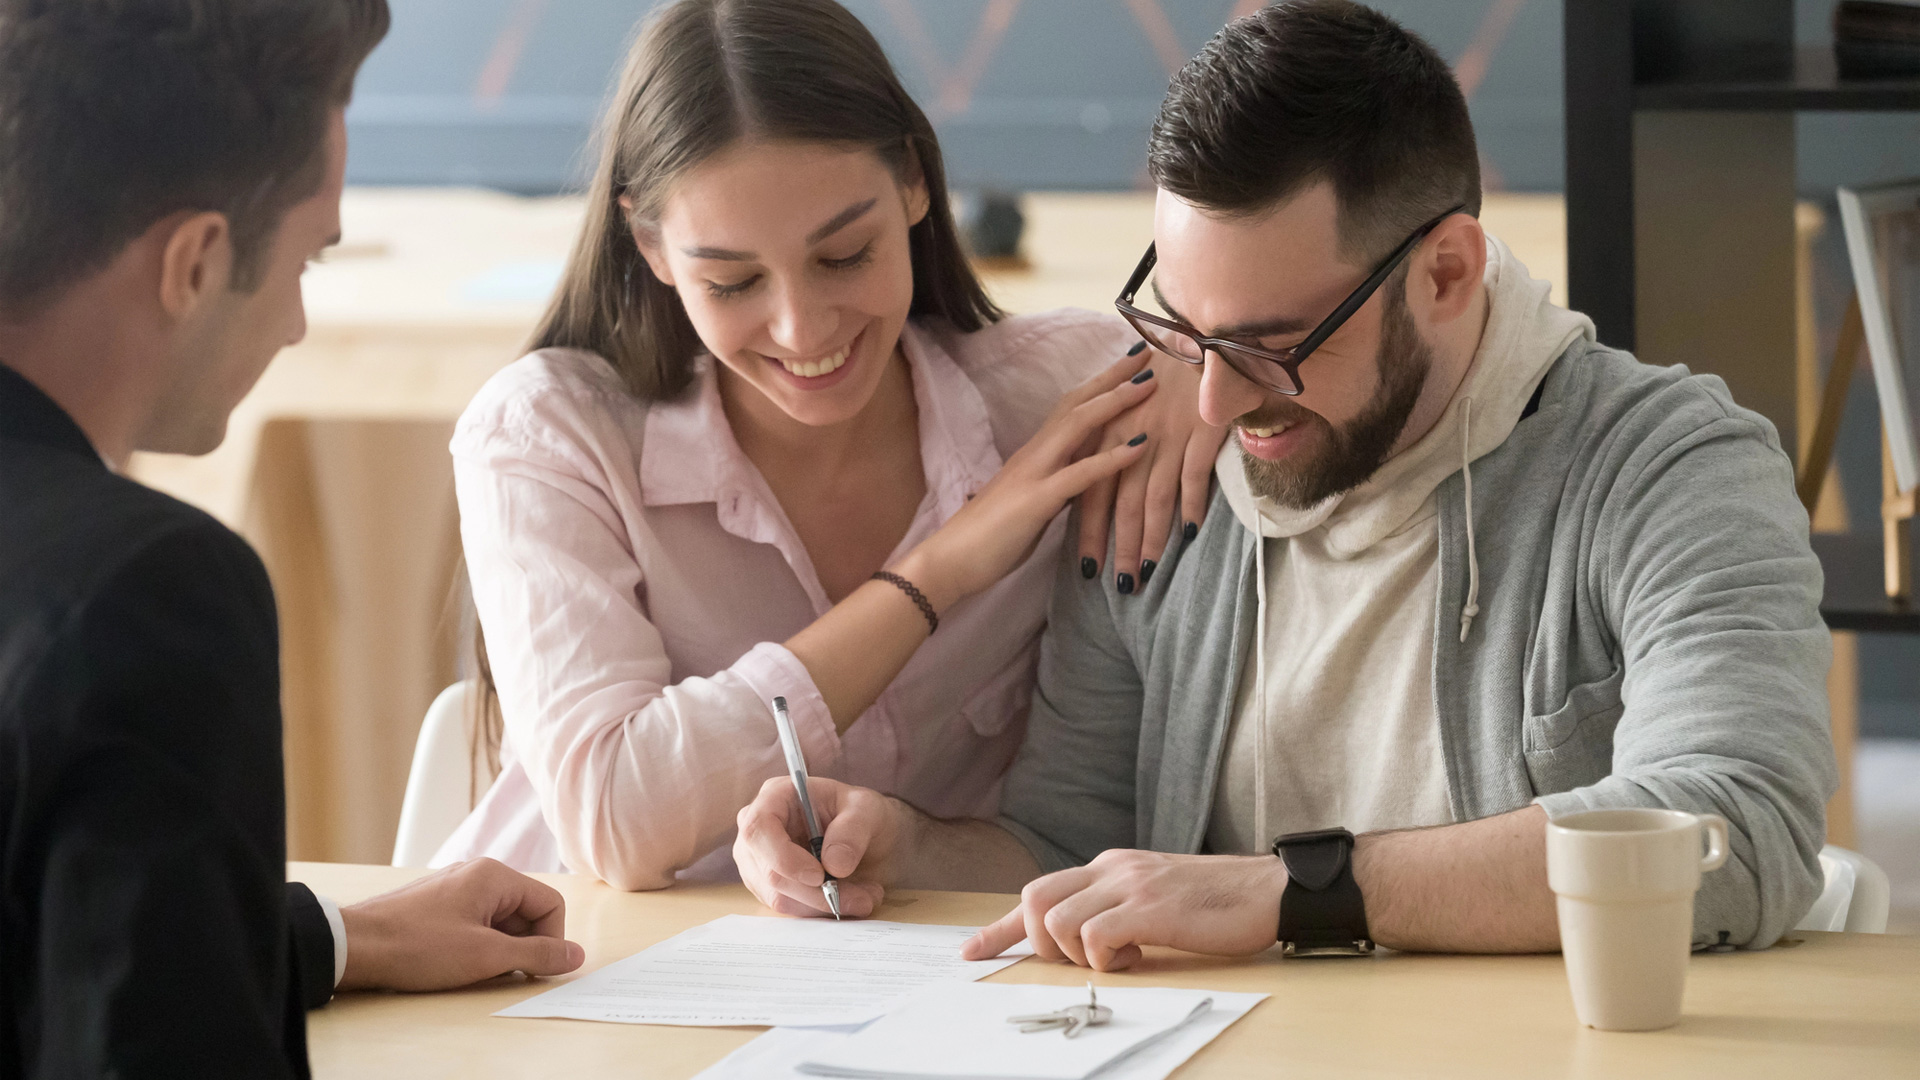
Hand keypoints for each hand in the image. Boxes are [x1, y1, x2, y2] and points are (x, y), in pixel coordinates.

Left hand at [336, 858, 585, 990]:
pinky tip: (454, 964)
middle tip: (499, 973)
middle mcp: (477, 874)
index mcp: (495, 876)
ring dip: (497, 949)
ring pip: (499, 921)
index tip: (534, 969)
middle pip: (525, 912)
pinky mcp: (437, 905)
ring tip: (472, 970)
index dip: (551, 940)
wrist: (354, 946)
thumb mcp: (486, 957)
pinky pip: (475, 923)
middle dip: (520, 947)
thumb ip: (537, 954)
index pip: (550, 904)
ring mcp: (455, 888)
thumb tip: (576, 955)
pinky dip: (475, 946)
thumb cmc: (418, 947)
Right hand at [733, 775, 906, 917]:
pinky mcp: (767, 888)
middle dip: (818, 892)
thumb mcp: (867, 809)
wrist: (864, 835)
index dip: (784, 857)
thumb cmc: (859, 812)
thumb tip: (834, 865)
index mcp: (774, 797)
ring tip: (865, 896)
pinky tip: (851, 899)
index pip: (758, 829)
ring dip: (825, 904)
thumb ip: (852, 831)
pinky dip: (822, 911)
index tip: (820, 876)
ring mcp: (758, 861)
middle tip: (863, 898)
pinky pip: (789, 908)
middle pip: (771, 872)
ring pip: (780, 897)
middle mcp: (758, 830)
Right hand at [897, 350, 1157, 608]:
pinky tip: (1142, 446)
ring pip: (1078, 425)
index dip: (1101, 383)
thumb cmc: (988, 538)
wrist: (949, 561)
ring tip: (1151, 384)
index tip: (1131, 364)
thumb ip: (1056, 486)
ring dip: (1116, 402)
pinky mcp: (1036, 501)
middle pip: (1077, 402)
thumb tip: (1082, 481)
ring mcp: (1034, 473)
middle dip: (1114, 376)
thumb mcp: (1031, 504)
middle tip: (1150, 352)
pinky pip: (1080, 474)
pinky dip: (1113, 458)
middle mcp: (1035, 454)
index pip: (1070, 407)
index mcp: (1034, 454)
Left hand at [959, 850, 1285, 970]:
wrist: (1268, 890)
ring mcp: (1130, 885)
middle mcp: (1111, 869)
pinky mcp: (1151, 909)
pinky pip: (1096, 936)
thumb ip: (1116, 906)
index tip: (971, 951)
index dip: (999, 927)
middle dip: (1038, 942)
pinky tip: (1136, 957)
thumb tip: (1082, 940)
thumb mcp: (1153, 895)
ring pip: (1057, 920)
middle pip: (1033, 899)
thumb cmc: (1216, 902)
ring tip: (1120, 957)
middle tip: (1077, 960)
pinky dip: (1105, 958)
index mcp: (1109, 866)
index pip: (1039, 890)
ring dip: (1077, 954)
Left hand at [1075, 347, 1225, 590]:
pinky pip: (1193, 475)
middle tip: (1120, 586)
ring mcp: (1166, 435)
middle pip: (1121, 503)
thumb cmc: (1164, 376)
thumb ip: (1115, 446)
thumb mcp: (1127, 408)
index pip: (1092, 491)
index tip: (1087, 568)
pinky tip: (1190, 534)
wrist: (1199, 336)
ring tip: (1149, 572)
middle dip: (1119, 547)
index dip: (1089, 531)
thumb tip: (1106, 488)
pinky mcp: (1199, 431)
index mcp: (1108, 433)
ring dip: (1151, 539)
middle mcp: (1132, 438)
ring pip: (1154, 497)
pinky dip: (1192, 505)